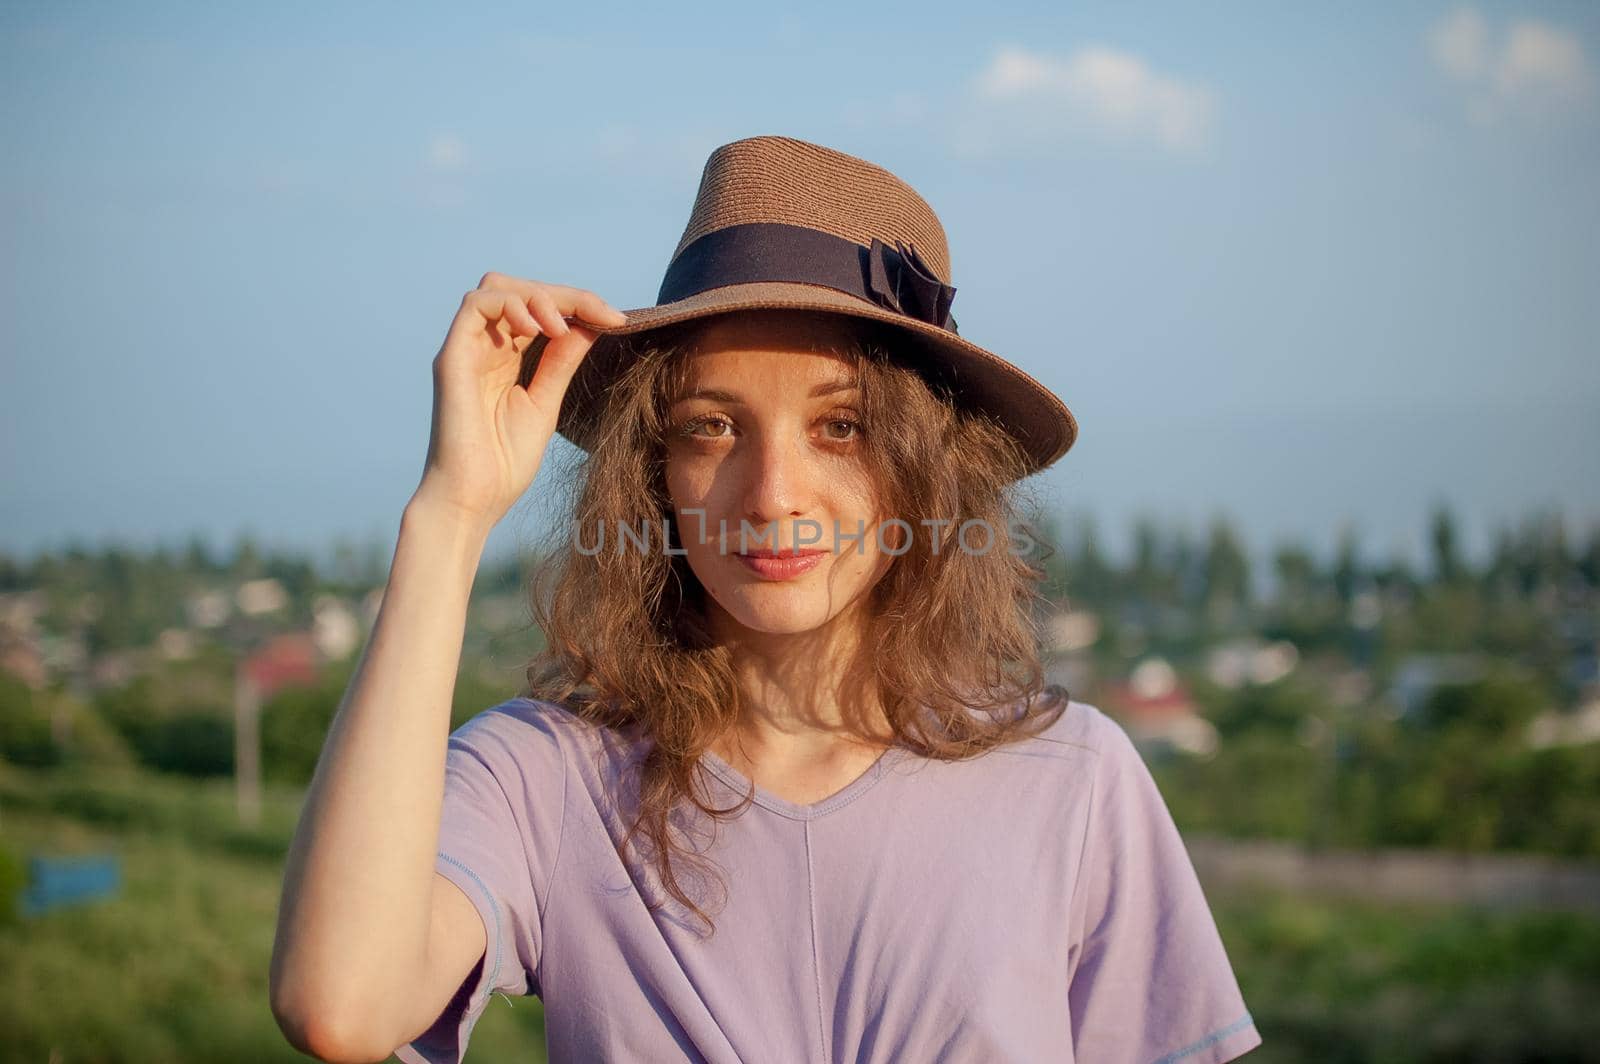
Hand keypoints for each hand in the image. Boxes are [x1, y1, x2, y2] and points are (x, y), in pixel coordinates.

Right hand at [411, 272, 626, 527]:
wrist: (474, 499)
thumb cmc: (504, 462)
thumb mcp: (546, 403)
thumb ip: (561, 362)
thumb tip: (590, 325)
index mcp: (507, 358)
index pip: (539, 309)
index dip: (579, 304)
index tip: (617, 320)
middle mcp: (484, 347)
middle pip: (519, 289)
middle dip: (563, 294)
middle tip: (599, 315)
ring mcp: (466, 350)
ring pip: (497, 287)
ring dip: (537, 296)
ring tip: (561, 327)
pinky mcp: (451, 357)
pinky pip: (475, 305)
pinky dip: (511, 305)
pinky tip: (538, 330)